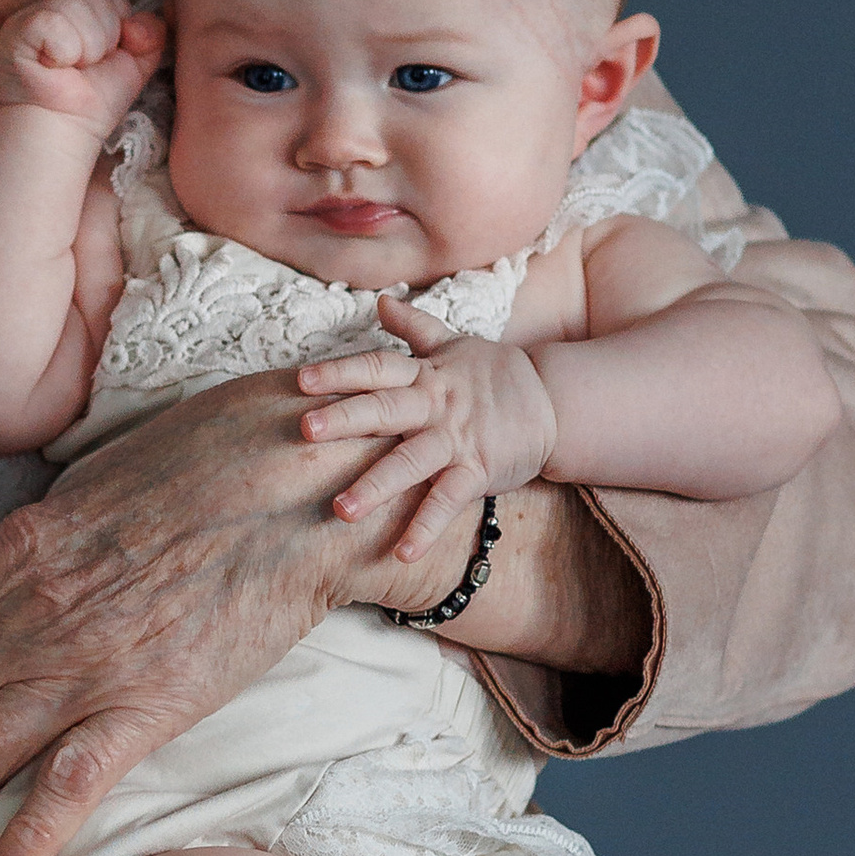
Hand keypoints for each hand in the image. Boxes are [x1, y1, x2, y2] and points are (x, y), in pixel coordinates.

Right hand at [0, 0, 164, 140]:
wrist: (66, 130)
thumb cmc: (93, 100)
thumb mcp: (135, 63)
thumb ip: (150, 33)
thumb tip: (134, 22)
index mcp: (76, 9)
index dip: (116, 21)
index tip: (107, 53)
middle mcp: (50, 7)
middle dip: (103, 36)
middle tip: (87, 65)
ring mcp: (29, 17)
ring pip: (75, 6)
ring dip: (86, 47)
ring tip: (73, 69)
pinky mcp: (16, 31)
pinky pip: (54, 23)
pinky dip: (65, 51)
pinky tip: (55, 68)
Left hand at [0, 367, 430, 855]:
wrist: (293, 478)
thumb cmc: (203, 465)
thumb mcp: (91, 488)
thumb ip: (39, 544)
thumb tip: (9, 574)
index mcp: (10, 553)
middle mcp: (26, 612)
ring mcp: (81, 660)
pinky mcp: (147, 703)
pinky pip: (66, 785)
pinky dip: (23, 844)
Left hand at [297, 296, 558, 561]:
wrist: (554, 402)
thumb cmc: (494, 374)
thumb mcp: (454, 344)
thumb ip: (414, 327)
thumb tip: (380, 301)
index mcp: (424, 374)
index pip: (376, 368)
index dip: (339, 372)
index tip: (300, 380)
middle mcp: (435, 405)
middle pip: (385, 409)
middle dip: (345, 419)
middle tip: (303, 430)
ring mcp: (456, 440)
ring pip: (412, 462)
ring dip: (376, 486)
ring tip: (341, 511)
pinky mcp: (478, 471)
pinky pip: (449, 502)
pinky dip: (426, 528)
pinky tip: (402, 554)